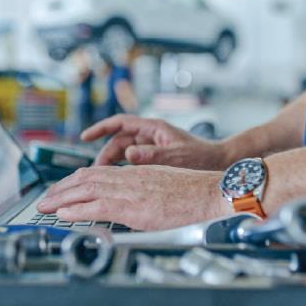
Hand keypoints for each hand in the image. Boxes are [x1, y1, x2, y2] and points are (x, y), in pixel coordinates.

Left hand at [36, 165, 231, 230]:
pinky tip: (64, 214)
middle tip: (44, 198)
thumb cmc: (190, 191)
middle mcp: (127, 178)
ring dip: (61, 199)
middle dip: (61, 189)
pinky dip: (77, 210)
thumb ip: (141, 190)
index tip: (62, 189)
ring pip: (85, 190)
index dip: (74, 181)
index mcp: (133, 172)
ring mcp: (128, 191)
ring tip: (45, 206)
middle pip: (84, 179)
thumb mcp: (160, 184)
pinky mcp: (132, 207)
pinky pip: (96, 206)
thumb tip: (129, 201)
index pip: (95, 173)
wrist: (207, 193)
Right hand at [82, 114, 228, 169]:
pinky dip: (123, 170)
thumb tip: (128, 154)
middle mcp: (150, 135)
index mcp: (153, 128)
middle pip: (118, 141)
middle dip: (104, 154)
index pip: (120, 123)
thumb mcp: (175, 156)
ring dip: (112, 164)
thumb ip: (152, 155)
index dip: (101, 128)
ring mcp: (152, 147)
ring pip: (123, 153)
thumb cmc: (202, 157)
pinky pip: (132, 162)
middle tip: (94, 171)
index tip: (85, 136)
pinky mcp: (155, 159)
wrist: (220, 164)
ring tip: (102, 180)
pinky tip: (118, 183)